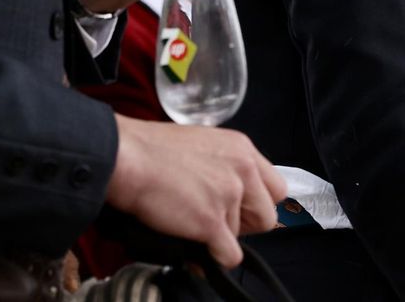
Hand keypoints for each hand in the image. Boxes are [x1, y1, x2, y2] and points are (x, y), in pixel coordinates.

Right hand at [105, 115, 286, 267]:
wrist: (128, 158)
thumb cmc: (152, 150)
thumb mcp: (203, 145)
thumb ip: (224, 167)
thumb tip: (228, 196)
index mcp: (243, 149)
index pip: (276, 187)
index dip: (257, 203)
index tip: (240, 208)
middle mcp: (243, 170)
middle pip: (266, 216)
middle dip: (244, 225)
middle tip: (217, 222)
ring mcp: (229, 195)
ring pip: (240, 237)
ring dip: (217, 237)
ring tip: (190, 224)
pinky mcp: (212, 221)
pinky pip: (230, 256)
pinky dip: (214, 259)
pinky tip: (197, 250)